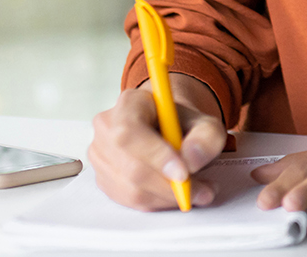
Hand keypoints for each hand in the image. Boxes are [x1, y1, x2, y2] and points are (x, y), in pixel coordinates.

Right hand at [89, 75, 227, 210]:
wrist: (167, 129)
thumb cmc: (183, 125)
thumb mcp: (206, 125)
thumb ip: (206, 139)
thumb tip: (191, 161)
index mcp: (130, 104)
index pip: (130, 132)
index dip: (155, 156)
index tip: (183, 174)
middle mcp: (107, 128)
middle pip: (131, 168)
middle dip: (169, 186)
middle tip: (202, 191)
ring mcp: (100, 155)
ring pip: (131, 190)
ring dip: (167, 197)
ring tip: (196, 191)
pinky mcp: (103, 178)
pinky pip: (129, 201)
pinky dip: (157, 203)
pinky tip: (175, 194)